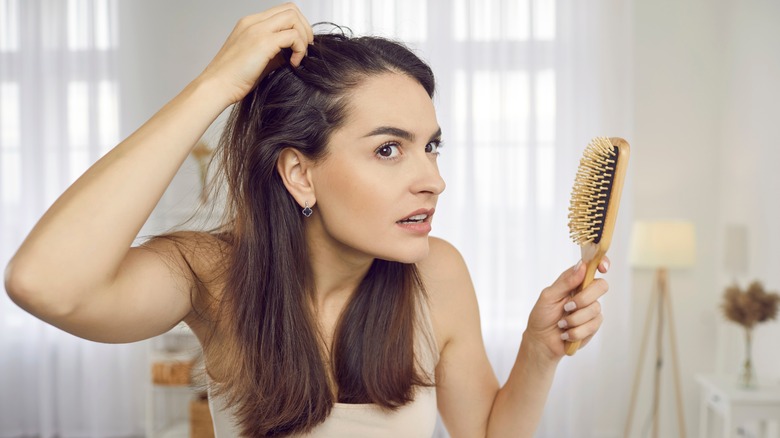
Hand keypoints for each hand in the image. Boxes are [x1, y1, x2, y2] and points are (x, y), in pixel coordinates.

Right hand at [197, 3, 313, 104]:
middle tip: (305, 48)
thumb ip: (274, 52)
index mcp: (250, 24)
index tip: (300, 45)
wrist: (216, 86)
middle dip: (305, 28)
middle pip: (291, 10)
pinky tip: (293, 64)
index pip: (282, 12)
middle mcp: (253, 22)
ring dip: (303, 37)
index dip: (297, 26)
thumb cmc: (233, 79)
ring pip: (293, 18)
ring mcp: (257, 30)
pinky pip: (293, 36)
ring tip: (299, 57)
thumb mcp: (257, 60)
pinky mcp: (263, 42)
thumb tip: (293, 53)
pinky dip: (299, 49)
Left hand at [523, 256, 609, 361]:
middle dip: (584, 298)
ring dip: (574, 319)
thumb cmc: (542, 316)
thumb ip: (565, 282)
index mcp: (574, 282)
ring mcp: (591, 309)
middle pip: (601, 286)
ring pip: (595, 308)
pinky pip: (592, 325)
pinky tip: (566, 333)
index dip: (601, 263)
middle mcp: (585, 293)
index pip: (592, 267)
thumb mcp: (548, 296)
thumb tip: (582, 266)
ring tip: (561, 324)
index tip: (602, 268)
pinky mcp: (593, 325)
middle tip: (567, 307)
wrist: (542, 341)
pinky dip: (575, 331)